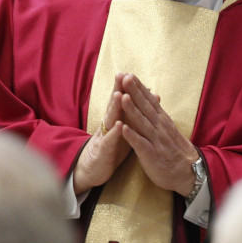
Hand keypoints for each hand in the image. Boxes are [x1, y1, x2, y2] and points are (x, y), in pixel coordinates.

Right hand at [73, 74, 131, 194]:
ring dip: (114, 107)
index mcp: (115, 119)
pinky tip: (119, 125)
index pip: (121, 101)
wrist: (93, 169)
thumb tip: (148, 98)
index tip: (131, 72)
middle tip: (122, 75)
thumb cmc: (111, 147)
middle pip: (114, 105)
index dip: (125, 87)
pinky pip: (109, 141)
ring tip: (119, 95)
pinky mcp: (103, 151)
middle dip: (118, 90)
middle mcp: (108, 125)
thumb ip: (133, 114)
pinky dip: (114, 133)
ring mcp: (104, 136)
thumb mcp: (123, 129)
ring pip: (109, 119)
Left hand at [118, 73, 197, 194]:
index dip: (139, 88)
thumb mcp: (168, 129)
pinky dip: (132, 136)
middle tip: (125, 77)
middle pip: (145, 107)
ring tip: (122, 97)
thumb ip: (159, 114)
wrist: (188, 172)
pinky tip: (122, 128)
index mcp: (162, 121)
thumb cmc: (175, 151)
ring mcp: (156, 141)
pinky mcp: (152, 155)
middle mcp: (160, 127)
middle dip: (134, 92)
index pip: (150, 100)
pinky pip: (141, 144)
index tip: (129, 74)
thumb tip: (155, 97)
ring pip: (142, 123)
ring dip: (132, 110)